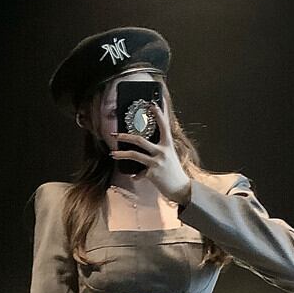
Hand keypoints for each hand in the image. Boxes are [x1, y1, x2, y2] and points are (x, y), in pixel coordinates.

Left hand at [109, 82, 190, 204]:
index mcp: (168, 144)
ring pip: (135, 155)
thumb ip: (160, 148)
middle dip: (125, 136)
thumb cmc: (174, 172)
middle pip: (140, 140)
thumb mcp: (170, 156)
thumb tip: (145, 142)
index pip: (163, 125)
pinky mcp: (152, 174)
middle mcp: (163, 151)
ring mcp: (157, 163)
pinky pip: (138, 174)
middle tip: (114, 134)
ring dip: (121, 154)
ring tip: (112, 154)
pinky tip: (135, 177)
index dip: (158, 113)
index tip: (150, 103)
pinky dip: (136, 176)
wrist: (181, 189)